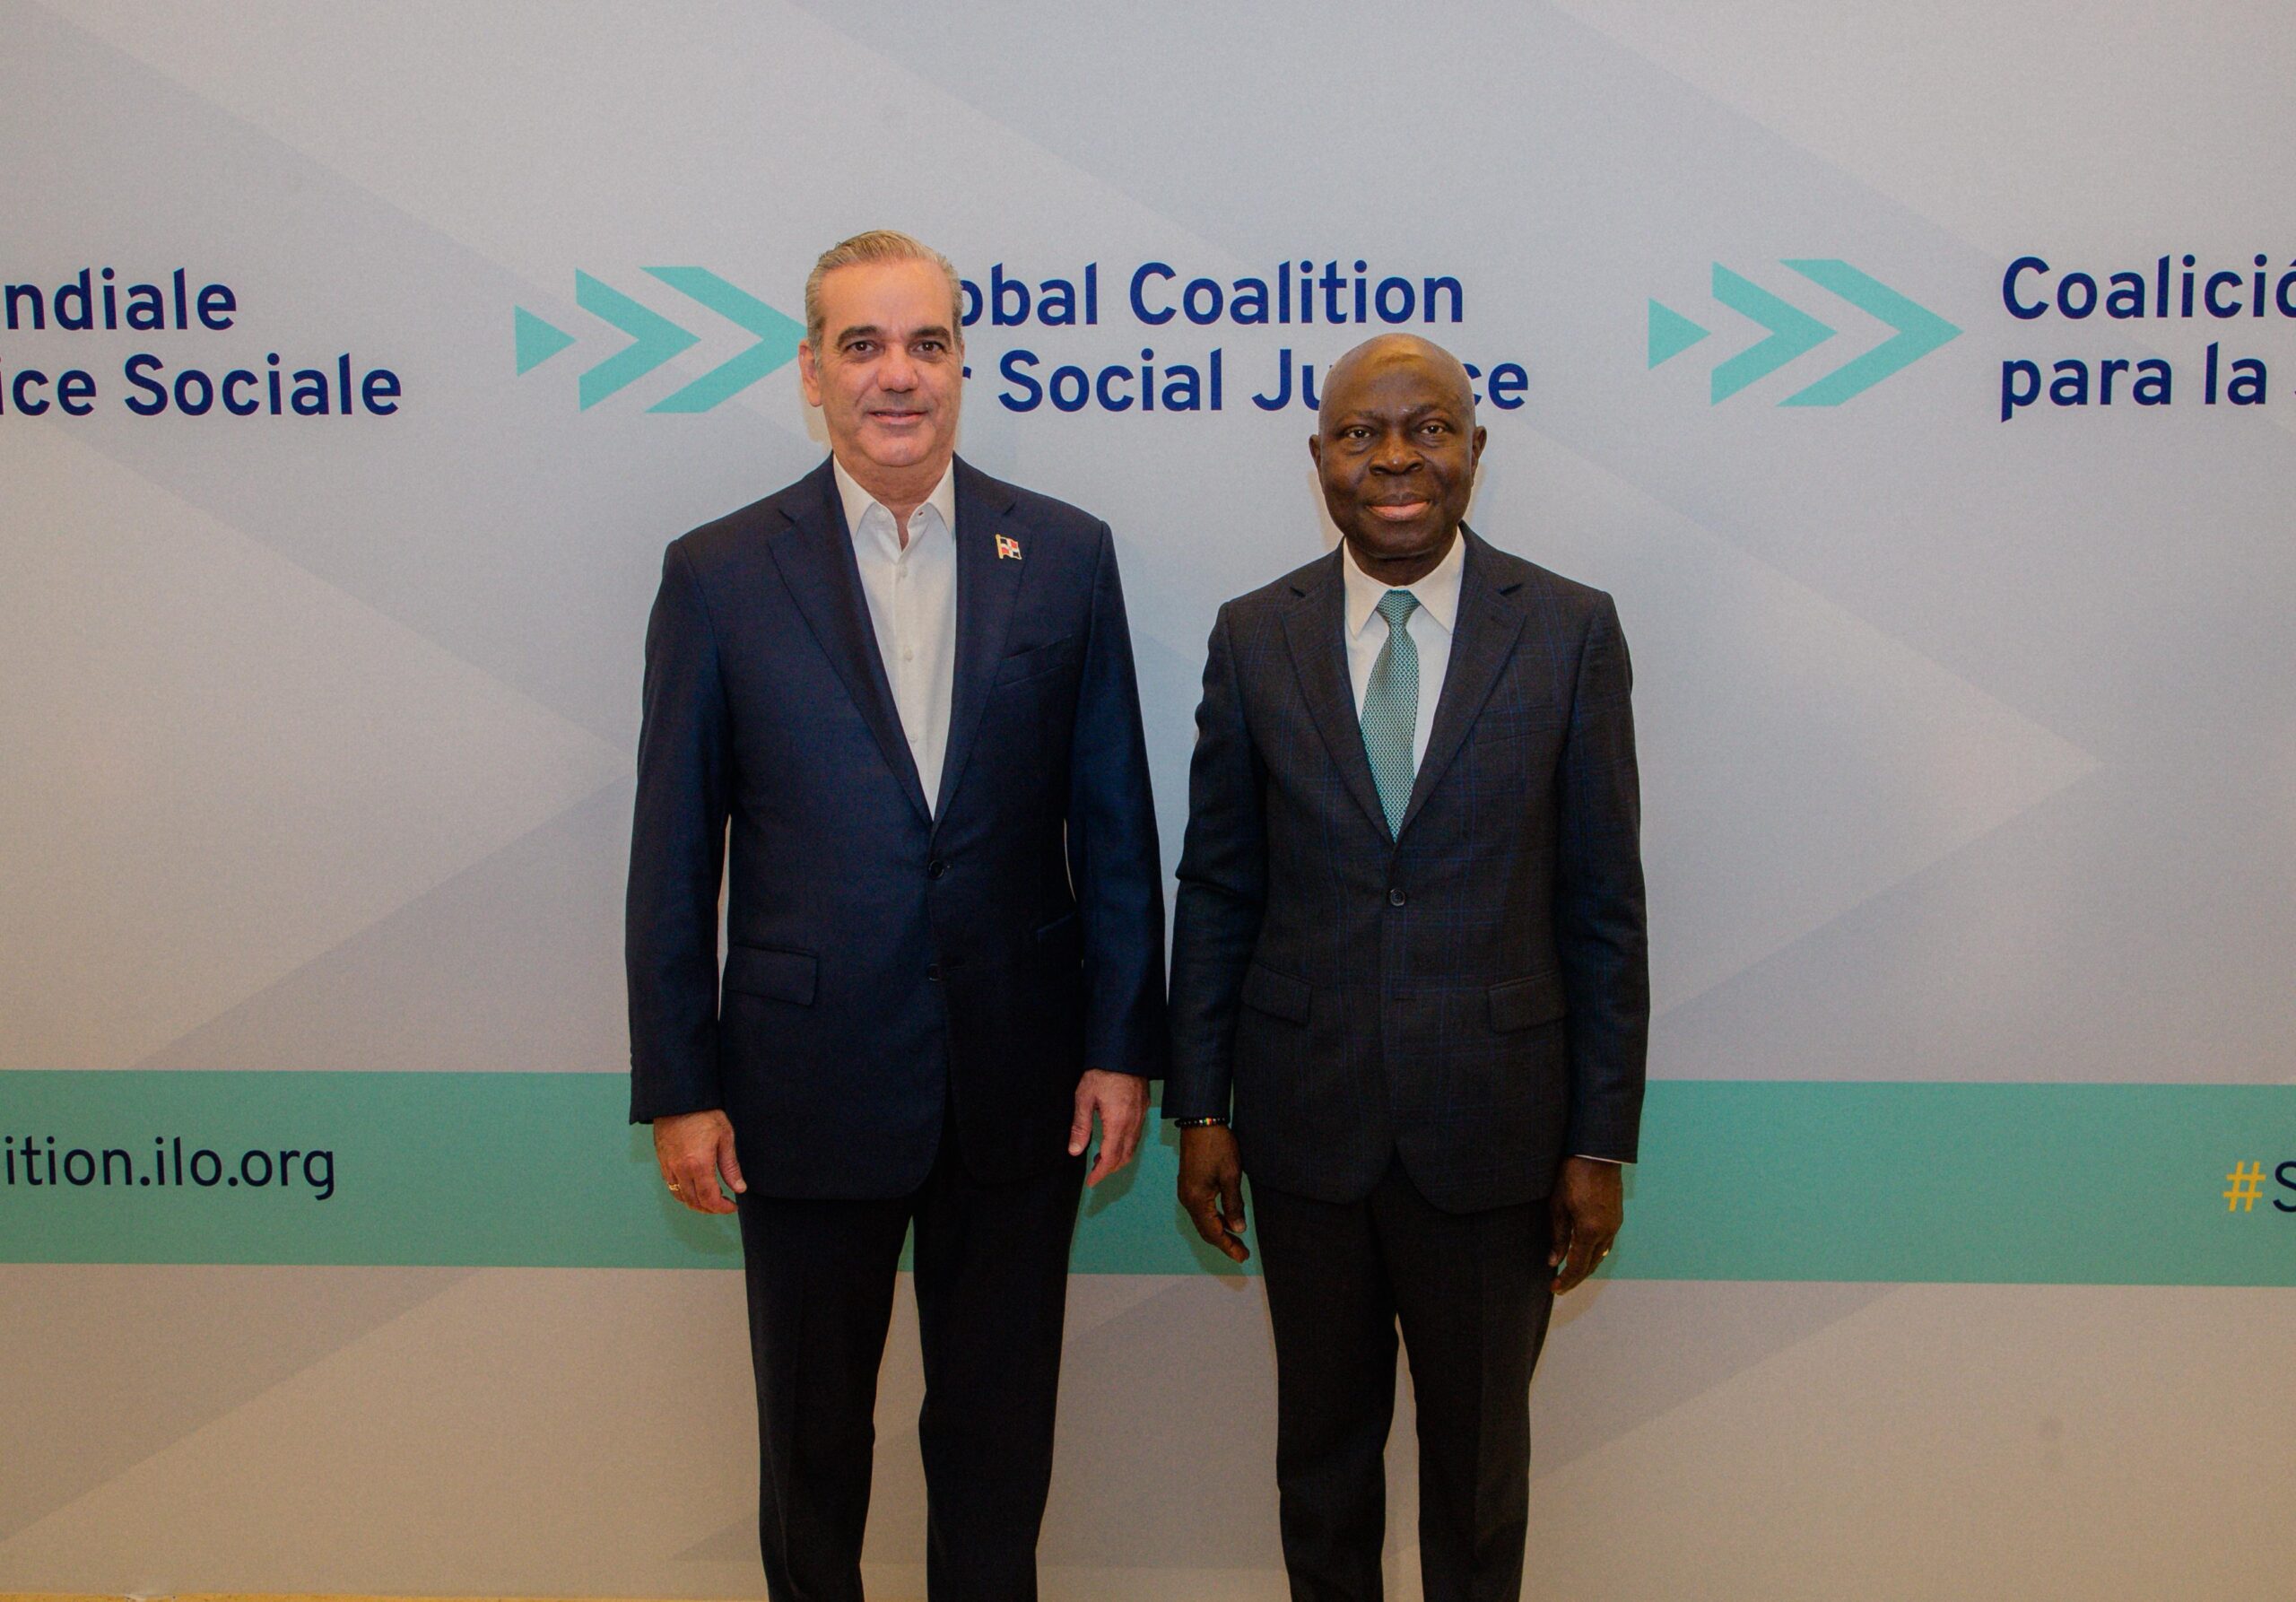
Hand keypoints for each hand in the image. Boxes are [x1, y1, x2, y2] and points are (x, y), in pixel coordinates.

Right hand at [654, 1109, 744, 1214]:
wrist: (678, 1099)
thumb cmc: (704, 1114)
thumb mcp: (725, 1137)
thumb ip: (731, 1167)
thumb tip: (740, 1188)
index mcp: (698, 1165)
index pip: (709, 1199)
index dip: (722, 1208)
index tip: (732, 1206)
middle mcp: (681, 1170)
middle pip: (694, 1202)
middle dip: (710, 1209)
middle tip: (724, 1204)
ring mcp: (669, 1166)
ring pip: (681, 1197)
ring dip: (696, 1203)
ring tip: (711, 1199)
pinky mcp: (662, 1161)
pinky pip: (671, 1186)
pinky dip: (683, 1193)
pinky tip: (694, 1188)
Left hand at [1070, 1069, 1147, 1185]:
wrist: (1123, 1052)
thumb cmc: (1101, 1073)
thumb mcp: (1084, 1098)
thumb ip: (1080, 1126)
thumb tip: (1075, 1151)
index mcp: (1118, 1123)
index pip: (1111, 1158)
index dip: (1101, 1173)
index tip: (1091, 1182)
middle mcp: (1133, 1123)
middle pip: (1124, 1156)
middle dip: (1110, 1168)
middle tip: (1095, 1172)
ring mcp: (1141, 1116)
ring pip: (1133, 1147)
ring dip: (1118, 1157)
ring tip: (1102, 1158)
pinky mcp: (1144, 1108)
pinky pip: (1137, 1135)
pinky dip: (1126, 1145)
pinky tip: (1114, 1140)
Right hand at [1177, 1124, 1248, 1262]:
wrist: (1200, 1121)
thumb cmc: (1217, 1146)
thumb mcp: (1231, 1175)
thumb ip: (1234, 1204)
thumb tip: (1238, 1229)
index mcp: (1197, 1200)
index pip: (1213, 1232)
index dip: (1228, 1246)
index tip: (1243, 1257)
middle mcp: (1187, 1199)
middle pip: (1205, 1230)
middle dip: (1224, 1243)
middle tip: (1242, 1254)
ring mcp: (1186, 1192)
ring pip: (1203, 1220)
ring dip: (1219, 1231)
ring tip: (1237, 1240)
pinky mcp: (1189, 1185)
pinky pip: (1201, 1210)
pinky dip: (1214, 1219)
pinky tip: (1226, 1219)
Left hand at [1547, 1156, 1622, 1292]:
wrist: (1597, 1153)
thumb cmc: (1573, 1175)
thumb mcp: (1558, 1205)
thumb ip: (1558, 1236)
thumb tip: (1554, 1260)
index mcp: (1590, 1230)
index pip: (1578, 1265)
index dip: (1566, 1279)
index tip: (1554, 1289)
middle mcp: (1606, 1232)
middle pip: (1591, 1264)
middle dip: (1576, 1278)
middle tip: (1560, 1286)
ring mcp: (1615, 1225)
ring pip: (1601, 1255)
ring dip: (1586, 1266)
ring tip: (1570, 1272)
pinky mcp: (1617, 1217)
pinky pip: (1606, 1243)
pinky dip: (1594, 1253)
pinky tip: (1584, 1252)